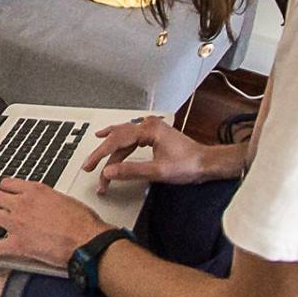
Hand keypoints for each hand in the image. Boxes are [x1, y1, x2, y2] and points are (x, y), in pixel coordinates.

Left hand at [0, 179, 107, 268]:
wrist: (87, 240)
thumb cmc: (82, 221)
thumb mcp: (64, 198)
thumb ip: (46, 197)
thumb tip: (40, 201)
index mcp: (35, 190)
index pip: (8, 184)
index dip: (3, 190)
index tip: (3, 194)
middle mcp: (22, 203)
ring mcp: (17, 223)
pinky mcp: (16, 244)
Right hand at [81, 115, 222, 186]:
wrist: (207, 163)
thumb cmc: (188, 165)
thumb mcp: (157, 171)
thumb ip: (130, 170)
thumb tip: (109, 171)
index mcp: (148, 130)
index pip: (117, 141)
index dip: (100, 155)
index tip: (90, 167)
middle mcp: (148, 125)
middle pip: (117, 137)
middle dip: (103, 153)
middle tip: (89, 166)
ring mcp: (151, 128)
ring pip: (123, 136)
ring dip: (110, 148)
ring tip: (95, 153)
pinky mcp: (154, 134)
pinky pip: (130, 136)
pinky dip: (119, 141)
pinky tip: (111, 139)